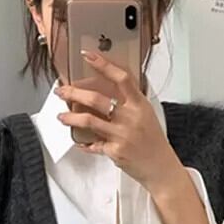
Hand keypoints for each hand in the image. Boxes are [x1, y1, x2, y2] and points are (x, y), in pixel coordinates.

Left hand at [55, 49, 185, 191]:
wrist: (161, 168)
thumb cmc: (153, 142)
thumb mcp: (146, 115)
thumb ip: (130, 103)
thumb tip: (108, 92)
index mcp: (140, 105)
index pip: (121, 79)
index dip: (103, 65)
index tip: (88, 56)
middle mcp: (130, 118)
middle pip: (96, 99)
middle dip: (74, 93)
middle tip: (62, 91)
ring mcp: (121, 135)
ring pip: (88, 120)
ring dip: (70, 117)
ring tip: (61, 116)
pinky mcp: (114, 151)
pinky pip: (93, 145)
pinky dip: (84, 144)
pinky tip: (79, 142)